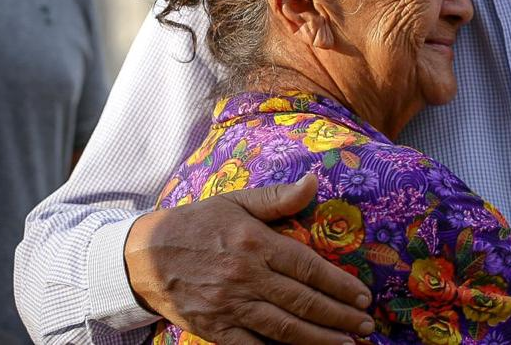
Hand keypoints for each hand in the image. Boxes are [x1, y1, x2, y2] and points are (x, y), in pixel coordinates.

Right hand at [125, 174, 374, 343]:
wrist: (143, 256)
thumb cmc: (198, 224)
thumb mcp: (236, 201)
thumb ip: (278, 197)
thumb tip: (314, 182)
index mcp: (255, 243)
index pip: (308, 268)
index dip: (339, 284)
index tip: (364, 296)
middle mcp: (245, 277)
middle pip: (302, 303)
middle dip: (339, 317)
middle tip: (366, 326)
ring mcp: (229, 307)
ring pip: (283, 330)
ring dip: (319, 340)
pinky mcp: (214, 329)